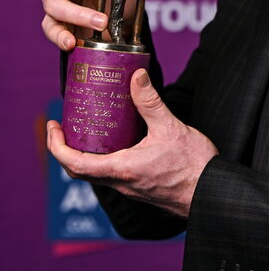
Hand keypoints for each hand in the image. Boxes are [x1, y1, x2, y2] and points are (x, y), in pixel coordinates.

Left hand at [46, 70, 217, 217]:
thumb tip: (136, 76)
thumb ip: (150, 102)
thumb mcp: (171, 128)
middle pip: (79, 171)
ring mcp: (129, 187)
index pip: (75, 163)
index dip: (57, 146)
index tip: (53, 127)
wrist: (212, 194)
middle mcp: (121, 182)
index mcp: (122, 168)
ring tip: (88, 129)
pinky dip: (103, 158)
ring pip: (95, 174)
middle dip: (65, 148)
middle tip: (64, 126)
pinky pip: (111, 175)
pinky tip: (116, 142)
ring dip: (84, 154)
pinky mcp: (140, 188)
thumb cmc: (194, 167)